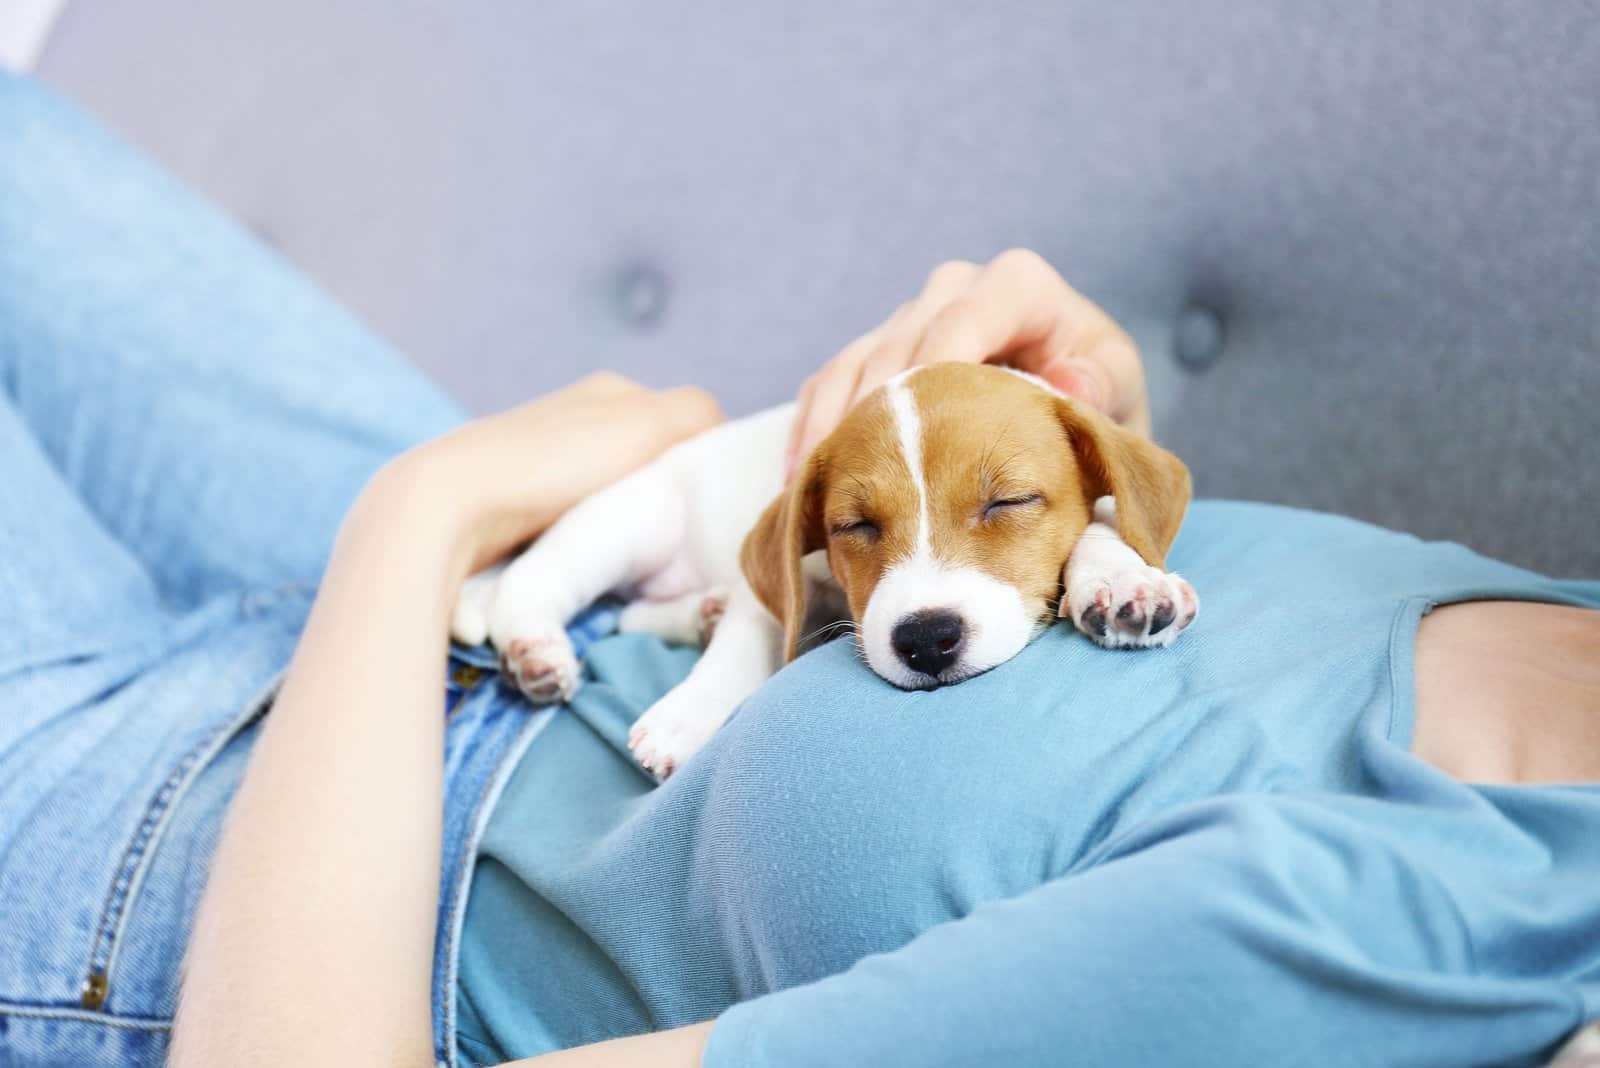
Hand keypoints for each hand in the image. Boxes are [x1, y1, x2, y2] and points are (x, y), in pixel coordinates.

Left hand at [374, 372, 722, 578]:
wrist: (447, 509)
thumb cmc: (551, 465)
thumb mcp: (644, 424)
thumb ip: (698, 417)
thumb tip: (725, 434)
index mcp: (612, 393)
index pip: (687, 425)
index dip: (709, 464)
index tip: (721, 507)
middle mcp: (578, 419)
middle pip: (651, 464)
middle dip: (669, 497)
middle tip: (684, 539)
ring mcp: (546, 462)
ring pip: (618, 498)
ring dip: (632, 524)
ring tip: (642, 555)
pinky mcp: (519, 505)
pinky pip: (581, 523)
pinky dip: (596, 540)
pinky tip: (598, 561)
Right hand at [786, 249, 1150, 474]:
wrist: (1067, 404)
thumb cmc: (1095, 397)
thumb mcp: (1116, 390)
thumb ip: (1100, 386)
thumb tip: (1068, 386)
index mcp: (1017, 286)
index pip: (963, 322)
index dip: (933, 375)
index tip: (917, 435)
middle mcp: (956, 288)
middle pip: (898, 343)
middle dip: (875, 408)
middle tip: (856, 477)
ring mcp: (910, 317)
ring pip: (854, 364)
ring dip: (832, 425)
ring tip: (813, 485)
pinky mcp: (878, 349)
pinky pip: (831, 383)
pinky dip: (817, 428)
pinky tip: (800, 478)